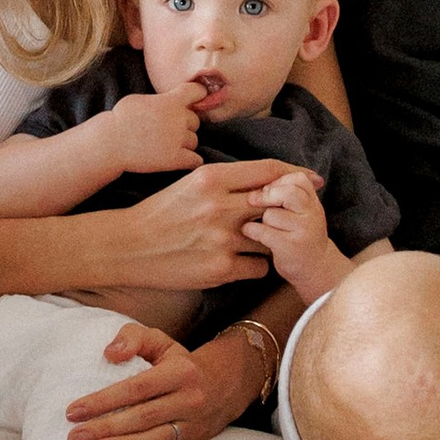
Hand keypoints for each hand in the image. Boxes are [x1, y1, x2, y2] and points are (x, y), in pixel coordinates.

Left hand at [64, 323, 227, 439]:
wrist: (226, 383)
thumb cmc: (180, 362)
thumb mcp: (160, 341)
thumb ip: (132, 338)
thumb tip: (109, 354)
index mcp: (179, 372)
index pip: (137, 387)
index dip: (105, 400)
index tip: (74, 411)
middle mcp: (188, 400)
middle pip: (144, 416)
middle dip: (107, 428)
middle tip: (75, 438)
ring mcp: (191, 426)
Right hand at [100, 160, 289, 287]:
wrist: (128, 246)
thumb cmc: (160, 212)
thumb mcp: (191, 183)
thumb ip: (227, 181)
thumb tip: (267, 181)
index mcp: (211, 178)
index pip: (268, 170)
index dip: (295, 173)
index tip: (311, 179)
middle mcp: (219, 206)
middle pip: (276, 203)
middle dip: (290, 208)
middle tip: (300, 214)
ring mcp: (221, 239)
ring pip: (272, 238)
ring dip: (271, 240)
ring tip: (259, 242)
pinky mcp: (220, 269)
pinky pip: (259, 267)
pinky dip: (256, 264)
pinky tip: (242, 261)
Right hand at [111, 86, 206, 174]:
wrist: (111, 142)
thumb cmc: (120, 119)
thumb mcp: (140, 100)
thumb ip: (160, 100)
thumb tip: (167, 102)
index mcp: (171, 101)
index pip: (197, 91)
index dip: (198, 95)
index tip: (196, 100)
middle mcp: (179, 119)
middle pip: (195, 121)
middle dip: (185, 125)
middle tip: (168, 131)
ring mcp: (178, 140)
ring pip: (194, 141)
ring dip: (185, 144)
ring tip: (167, 146)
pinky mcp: (175, 159)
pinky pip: (195, 160)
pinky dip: (189, 161)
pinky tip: (180, 160)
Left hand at [238, 165, 344, 299]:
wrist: (315, 268)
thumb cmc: (298, 234)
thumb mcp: (299, 210)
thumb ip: (284, 192)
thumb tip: (255, 180)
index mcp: (313, 201)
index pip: (296, 178)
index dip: (276, 182)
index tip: (266, 190)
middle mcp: (313, 214)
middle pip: (286, 192)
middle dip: (266, 196)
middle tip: (254, 201)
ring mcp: (304, 230)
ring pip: (270, 213)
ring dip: (259, 219)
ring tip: (263, 227)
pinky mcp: (291, 247)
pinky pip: (262, 231)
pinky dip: (252, 231)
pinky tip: (251, 234)